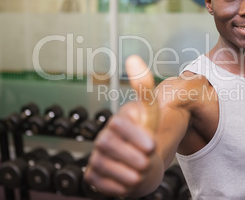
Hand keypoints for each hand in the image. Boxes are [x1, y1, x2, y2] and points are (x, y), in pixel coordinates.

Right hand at [84, 55, 159, 195]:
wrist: (143, 167)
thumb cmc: (146, 138)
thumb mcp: (150, 115)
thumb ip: (144, 89)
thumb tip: (133, 57)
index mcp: (116, 123)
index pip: (120, 125)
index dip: (136, 136)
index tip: (152, 146)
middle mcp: (103, 139)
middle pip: (110, 147)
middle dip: (133, 157)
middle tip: (147, 163)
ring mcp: (96, 158)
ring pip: (105, 166)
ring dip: (126, 174)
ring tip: (139, 174)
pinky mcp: (93, 176)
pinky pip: (100, 183)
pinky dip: (116, 187)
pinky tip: (127, 183)